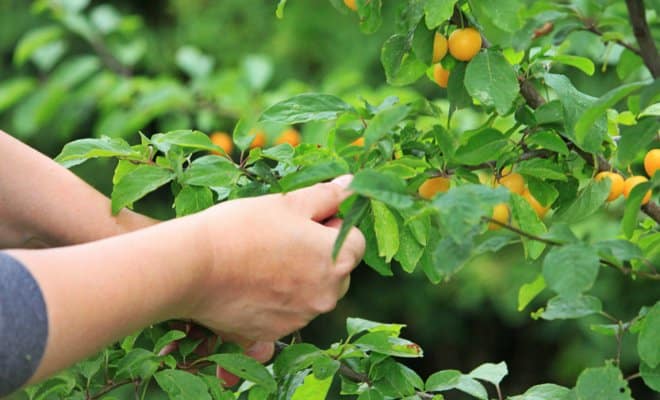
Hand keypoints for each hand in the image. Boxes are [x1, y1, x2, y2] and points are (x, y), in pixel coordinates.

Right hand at [183, 176, 365, 342]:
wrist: (192, 266)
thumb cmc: (242, 228)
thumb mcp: (288, 202)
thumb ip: (327, 196)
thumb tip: (353, 186)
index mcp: (336, 261)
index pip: (355, 240)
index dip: (333, 224)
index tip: (304, 220)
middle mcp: (326, 297)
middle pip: (337, 271)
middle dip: (319, 255)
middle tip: (281, 239)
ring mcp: (300, 319)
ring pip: (311, 294)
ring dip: (298, 278)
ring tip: (260, 260)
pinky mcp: (272, 334)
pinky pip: (286, 314)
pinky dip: (276, 301)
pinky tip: (249, 283)